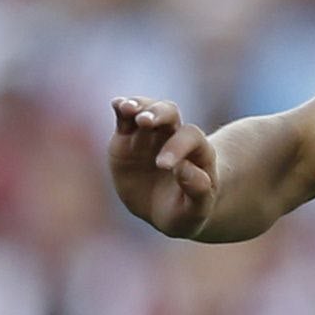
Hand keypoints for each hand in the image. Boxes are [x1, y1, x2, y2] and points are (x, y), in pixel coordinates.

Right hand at [108, 96, 220, 237]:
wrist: (167, 209)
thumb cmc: (186, 209)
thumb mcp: (196, 209)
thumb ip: (196, 189)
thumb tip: (183, 168)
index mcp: (197, 151)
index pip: (190, 137)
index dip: (178, 147)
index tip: (164, 166)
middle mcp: (174, 136)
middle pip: (170, 112)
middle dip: (158, 114)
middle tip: (146, 121)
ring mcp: (150, 135)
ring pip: (147, 108)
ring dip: (138, 106)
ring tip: (127, 109)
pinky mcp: (128, 137)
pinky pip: (125, 118)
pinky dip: (121, 108)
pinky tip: (117, 104)